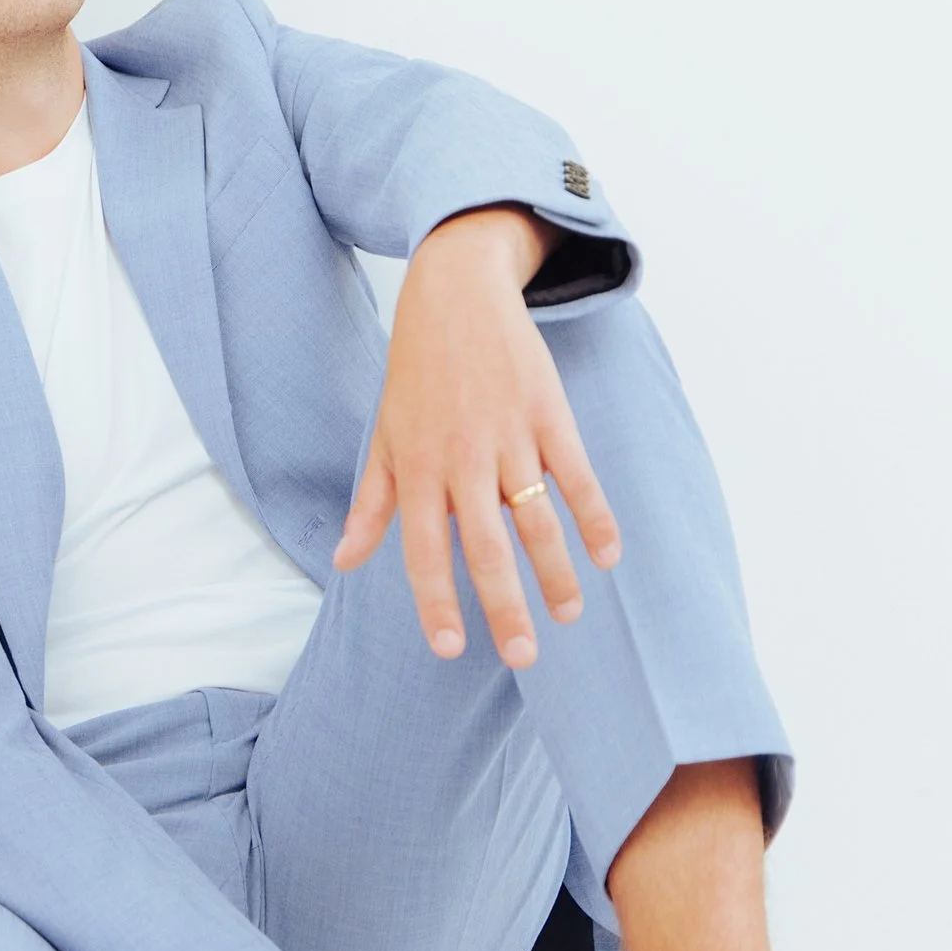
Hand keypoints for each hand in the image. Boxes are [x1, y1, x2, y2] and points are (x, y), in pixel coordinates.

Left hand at [332, 205, 620, 667]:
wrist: (454, 294)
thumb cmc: (415, 374)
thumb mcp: (384, 436)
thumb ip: (373, 505)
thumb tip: (344, 563)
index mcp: (417, 468)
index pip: (424, 551)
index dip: (436, 601)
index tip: (451, 648)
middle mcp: (461, 459)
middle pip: (487, 547)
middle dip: (506, 607)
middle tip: (524, 656)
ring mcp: (508, 436)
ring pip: (536, 519)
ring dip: (557, 573)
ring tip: (569, 616)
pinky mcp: (548, 413)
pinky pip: (577, 475)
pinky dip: (595, 516)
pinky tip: (607, 555)